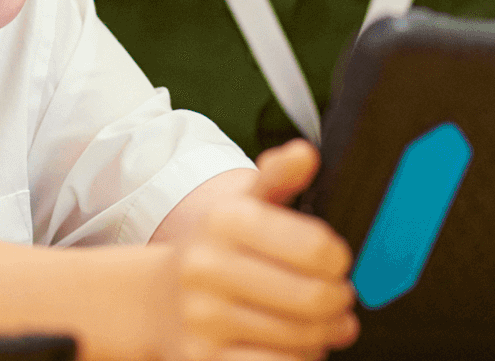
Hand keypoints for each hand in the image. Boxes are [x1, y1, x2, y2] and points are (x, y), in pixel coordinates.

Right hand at [155, 140, 358, 360]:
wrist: (154, 301)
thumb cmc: (212, 251)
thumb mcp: (240, 204)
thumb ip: (277, 178)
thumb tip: (306, 153)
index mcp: (226, 221)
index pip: (315, 248)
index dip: (338, 261)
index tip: (336, 263)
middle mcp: (209, 268)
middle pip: (315, 298)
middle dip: (340, 302)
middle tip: (339, 298)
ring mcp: (204, 317)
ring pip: (303, 338)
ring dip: (325, 334)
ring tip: (322, 324)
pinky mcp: (205, 358)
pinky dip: (300, 359)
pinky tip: (297, 346)